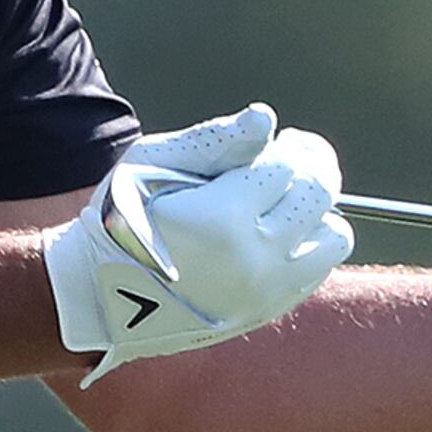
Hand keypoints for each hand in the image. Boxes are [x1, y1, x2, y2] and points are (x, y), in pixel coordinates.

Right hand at [47, 106, 355, 382]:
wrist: (98, 296)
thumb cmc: (120, 220)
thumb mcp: (151, 165)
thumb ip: (213, 140)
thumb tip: (265, 119)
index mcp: (222, 216)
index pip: (289, 165)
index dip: (289, 147)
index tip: (278, 142)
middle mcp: (253, 258)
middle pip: (319, 195)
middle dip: (313, 166)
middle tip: (294, 156)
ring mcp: (264, 291)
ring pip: (333, 237)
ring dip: (319, 210)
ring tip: (288, 200)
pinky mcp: (266, 312)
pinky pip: (318, 271)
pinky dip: (311, 245)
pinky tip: (282, 232)